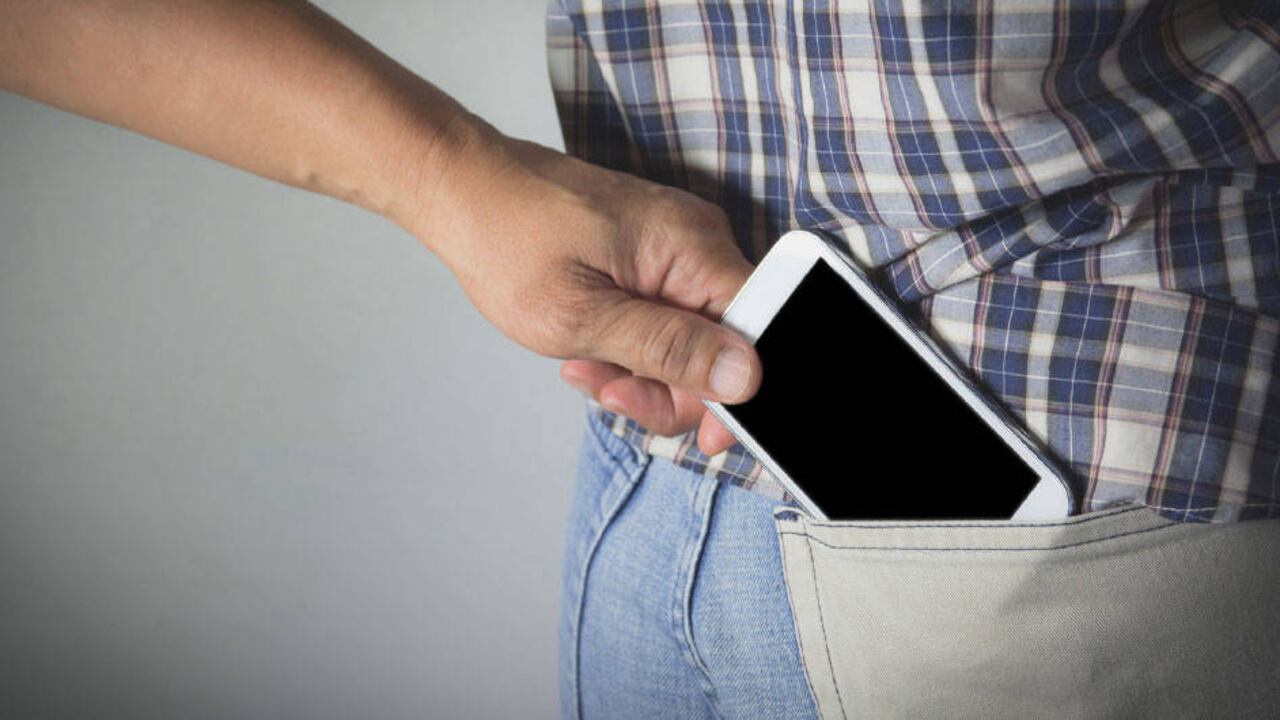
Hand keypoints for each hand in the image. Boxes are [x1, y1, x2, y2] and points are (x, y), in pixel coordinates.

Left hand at [404, 117, 754, 455]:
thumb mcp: (582, 316)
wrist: (465, 190)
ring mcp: (676, 248)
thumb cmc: (508, 242)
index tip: (703, 433)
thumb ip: (668, 349)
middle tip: (609, 392)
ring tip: (581, 363)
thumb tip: (747, 376)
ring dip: (641, 370)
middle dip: (671, 387)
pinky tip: (586, 346)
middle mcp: (698, 242)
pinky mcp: (653, 257)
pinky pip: (666, 319)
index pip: (759, 331)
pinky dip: (630, 345)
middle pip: (726, 344)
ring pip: (691, 340)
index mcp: (693, 248)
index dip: (738, 393)